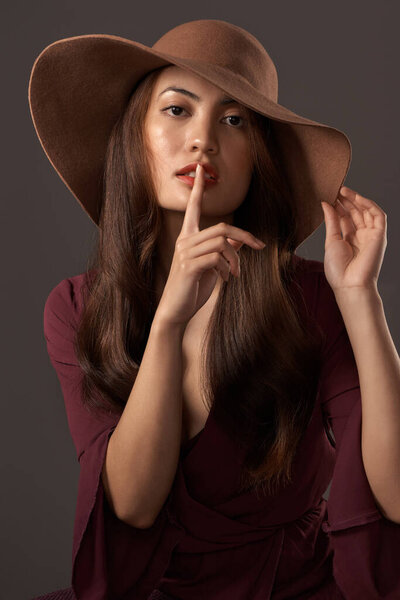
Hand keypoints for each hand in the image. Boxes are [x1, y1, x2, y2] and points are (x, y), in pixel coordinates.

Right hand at [155, 163, 265, 326]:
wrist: (176, 310)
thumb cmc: (192, 288)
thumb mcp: (212, 267)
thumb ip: (223, 251)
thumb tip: (239, 240)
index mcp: (188, 238)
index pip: (193, 208)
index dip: (198, 188)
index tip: (200, 169)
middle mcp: (185, 241)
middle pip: (223, 228)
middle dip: (245, 236)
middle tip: (260, 247)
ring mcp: (185, 253)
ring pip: (222, 243)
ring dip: (236, 259)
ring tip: (235, 274)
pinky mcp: (189, 266)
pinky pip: (217, 258)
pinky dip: (228, 268)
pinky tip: (226, 279)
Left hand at [320, 186, 386, 292]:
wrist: (350, 284)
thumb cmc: (338, 269)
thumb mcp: (331, 241)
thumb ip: (331, 221)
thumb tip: (325, 203)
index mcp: (348, 240)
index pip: (345, 218)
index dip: (338, 206)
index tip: (328, 195)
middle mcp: (361, 236)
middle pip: (355, 213)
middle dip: (346, 200)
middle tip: (334, 188)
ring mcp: (371, 235)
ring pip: (366, 212)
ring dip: (356, 200)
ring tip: (342, 190)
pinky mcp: (380, 235)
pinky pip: (377, 215)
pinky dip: (368, 204)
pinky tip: (356, 197)